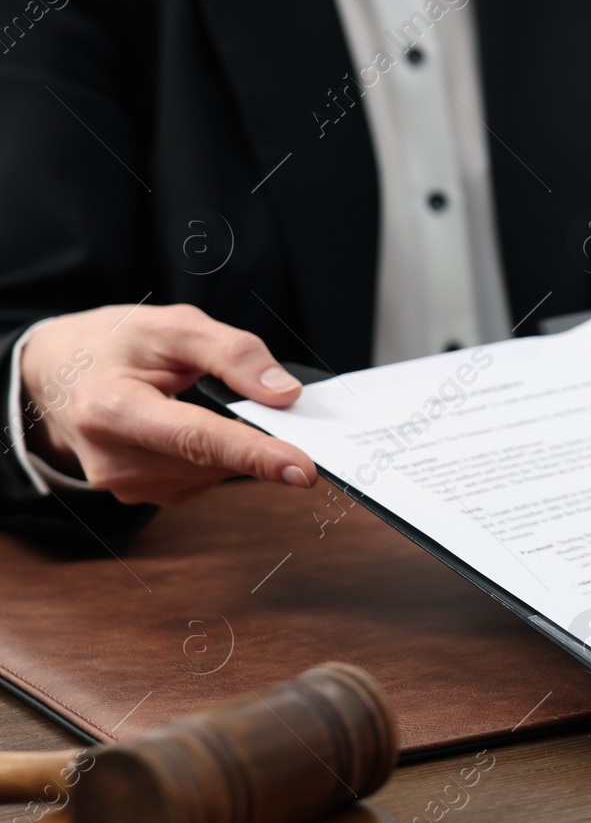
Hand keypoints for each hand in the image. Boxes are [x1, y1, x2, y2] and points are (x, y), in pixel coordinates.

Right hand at [18, 303, 316, 505]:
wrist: (57, 374)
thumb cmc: (113, 344)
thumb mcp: (170, 326)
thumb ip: (231, 354)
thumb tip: (285, 394)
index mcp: (112, 410)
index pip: (198, 439)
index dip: (255, 455)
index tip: (303, 470)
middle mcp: (115, 460)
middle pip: (215, 458)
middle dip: (256, 437)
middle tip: (268, 405)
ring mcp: (127, 485)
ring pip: (216, 472)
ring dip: (233, 443)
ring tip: (203, 402)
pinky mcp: (142, 496)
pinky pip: (205, 478)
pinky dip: (217, 454)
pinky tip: (196, 426)